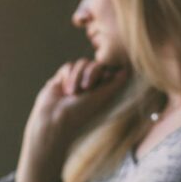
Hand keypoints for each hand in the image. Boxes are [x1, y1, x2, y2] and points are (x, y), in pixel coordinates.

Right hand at [16, 59, 128, 181]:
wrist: (54, 118)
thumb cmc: (80, 112)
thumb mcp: (102, 97)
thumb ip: (115, 84)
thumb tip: (126, 71)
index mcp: (101, 90)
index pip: (108, 70)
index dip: (104, 72)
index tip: (103, 82)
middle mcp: (88, 85)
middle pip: (96, 64)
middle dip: (91, 73)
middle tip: (86, 87)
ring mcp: (75, 81)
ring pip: (82, 63)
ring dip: (77, 76)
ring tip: (72, 93)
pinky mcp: (61, 79)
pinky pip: (68, 66)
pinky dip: (67, 76)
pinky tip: (64, 90)